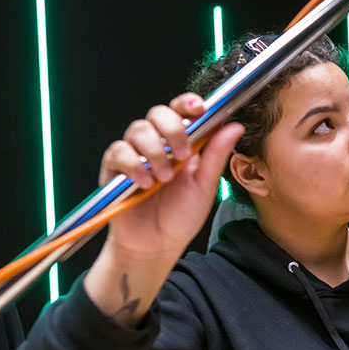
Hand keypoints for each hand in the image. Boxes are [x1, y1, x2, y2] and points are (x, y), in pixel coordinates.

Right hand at [98, 93, 243, 260]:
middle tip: (182, 155)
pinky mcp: (114, 168)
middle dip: (173, 128)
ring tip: (164, 177)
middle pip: (158, 112)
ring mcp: (134, 153)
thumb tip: (234, 125)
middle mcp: (157, 143)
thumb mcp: (204, 186)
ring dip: (155, 151)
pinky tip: (145, 183)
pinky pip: (118, 151)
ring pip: (139, 129)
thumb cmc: (180, 217)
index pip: (182, 110)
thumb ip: (216, 155)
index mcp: (181, 143)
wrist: (156, 246)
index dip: (189, 103)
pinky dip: (133, 165)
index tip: (199, 109)